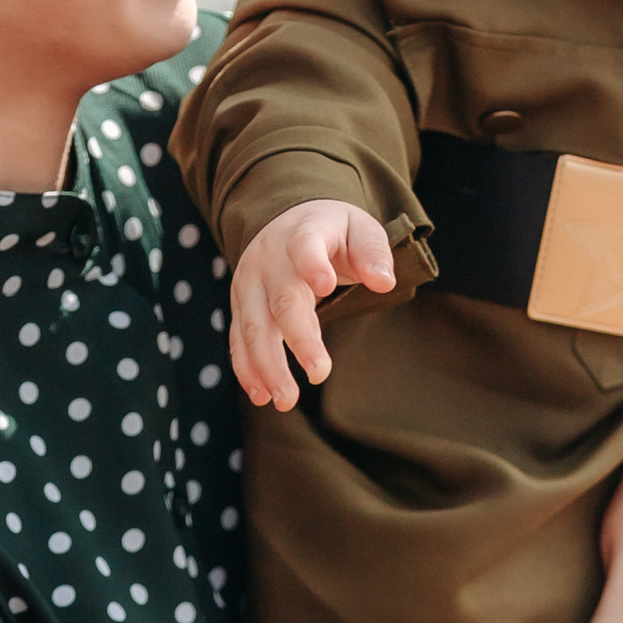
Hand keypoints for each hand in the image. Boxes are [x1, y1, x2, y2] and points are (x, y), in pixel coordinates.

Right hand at [227, 200, 393, 410]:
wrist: (287, 222)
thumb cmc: (333, 231)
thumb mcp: (360, 229)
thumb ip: (373, 252)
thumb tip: (385, 282)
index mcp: (304, 233)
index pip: (305, 246)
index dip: (313, 264)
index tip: (326, 285)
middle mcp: (270, 259)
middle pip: (281, 300)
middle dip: (299, 338)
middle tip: (319, 373)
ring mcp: (250, 283)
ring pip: (254, 326)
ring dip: (267, 365)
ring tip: (285, 400)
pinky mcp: (241, 305)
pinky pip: (238, 338)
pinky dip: (247, 368)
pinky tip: (261, 394)